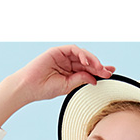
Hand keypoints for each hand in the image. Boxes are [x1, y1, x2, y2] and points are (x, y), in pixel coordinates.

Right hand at [0, 45, 115, 126]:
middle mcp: (67, 63)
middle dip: (99, 66)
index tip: (110, 74)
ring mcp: (62, 56)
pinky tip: (87, 61)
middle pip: (87, 62)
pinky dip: (81, 54)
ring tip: (99, 68)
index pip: (87, 69)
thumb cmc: (45, 89)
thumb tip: (94, 78)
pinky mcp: (57, 51)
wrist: (29, 87)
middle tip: (108, 71)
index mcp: (70, 72)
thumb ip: (80, 80)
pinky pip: (72, 49)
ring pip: (82, 54)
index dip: (99, 71)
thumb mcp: (67, 86)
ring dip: (92, 60)